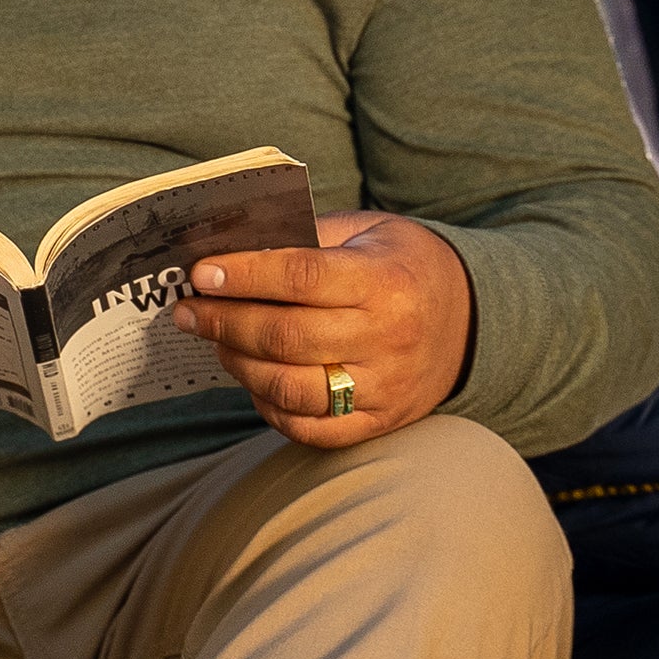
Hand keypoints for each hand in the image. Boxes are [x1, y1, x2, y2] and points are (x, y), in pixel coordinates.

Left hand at [170, 210, 471, 447]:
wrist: (471, 319)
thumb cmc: (402, 264)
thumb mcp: (368, 231)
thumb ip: (307, 239)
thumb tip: (230, 251)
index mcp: (385, 280)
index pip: (302, 277)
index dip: (244, 275)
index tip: (201, 273)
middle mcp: (388, 338)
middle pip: (287, 337)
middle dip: (224, 322)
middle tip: (187, 311)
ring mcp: (385, 387)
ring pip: (292, 388)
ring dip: (239, 365)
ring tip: (216, 342)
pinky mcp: (380, 422)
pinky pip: (310, 427)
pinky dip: (269, 406)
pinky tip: (251, 379)